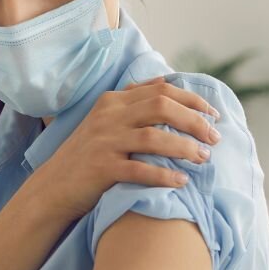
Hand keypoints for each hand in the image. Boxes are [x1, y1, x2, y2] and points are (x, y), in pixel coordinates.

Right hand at [18, 77, 220, 224]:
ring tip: (204, 158)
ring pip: (154, 138)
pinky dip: (164, 175)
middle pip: (162, 107)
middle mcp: (109, 116)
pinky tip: (181, 181)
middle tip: (215, 138)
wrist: (53, 186)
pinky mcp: (101, 168)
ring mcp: (104, 142)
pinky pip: (140, 170)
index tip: (214, 114)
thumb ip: (134, 101)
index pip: (161, 90)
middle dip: (195, 121)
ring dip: (185, 148)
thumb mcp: (106, 120)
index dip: (193, 100)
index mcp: (112, 101)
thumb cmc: (87, 155)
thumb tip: (168, 83)